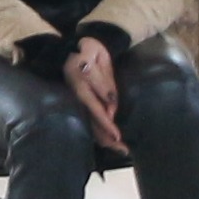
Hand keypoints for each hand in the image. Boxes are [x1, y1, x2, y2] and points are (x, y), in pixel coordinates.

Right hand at [66, 34, 128, 151]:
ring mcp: (79, 103)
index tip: (117, 136)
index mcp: (81, 88)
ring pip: (91, 126)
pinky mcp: (81, 104)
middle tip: (124, 151)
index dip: (106, 124)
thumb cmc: (89, 51)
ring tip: (120, 149)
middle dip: (108, 139)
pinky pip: (90, 122)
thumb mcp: (98, 60)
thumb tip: (111, 105)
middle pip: (93, 124)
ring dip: (105, 139)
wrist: (74, 47)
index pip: (96, 110)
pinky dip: (100, 133)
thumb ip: (104, 83)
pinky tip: (110, 141)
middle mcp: (79, 100)